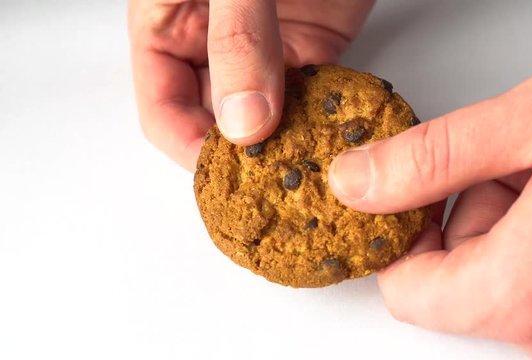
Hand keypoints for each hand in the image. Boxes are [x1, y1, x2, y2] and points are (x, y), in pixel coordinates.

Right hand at [128, 0, 373, 170]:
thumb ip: (238, 38)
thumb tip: (244, 121)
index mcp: (168, 24)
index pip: (164, 109)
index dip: (190, 147)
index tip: (226, 176)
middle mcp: (213, 46)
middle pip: (215, 123)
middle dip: (241, 157)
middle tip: (272, 186)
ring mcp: (263, 52)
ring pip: (264, 120)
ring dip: (283, 147)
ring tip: (306, 174)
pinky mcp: (311, 51)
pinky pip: (308, 100)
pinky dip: (319, 123)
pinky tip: (332, 143)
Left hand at [329, 40, 531, 358]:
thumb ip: (428, 161)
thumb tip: (356, 183)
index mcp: (529, 294)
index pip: (408, 292)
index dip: (404, 234)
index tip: (422, 190)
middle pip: (460, 287)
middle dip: (474, 220)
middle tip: (526, 164)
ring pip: (510, 287)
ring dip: (521, 229)